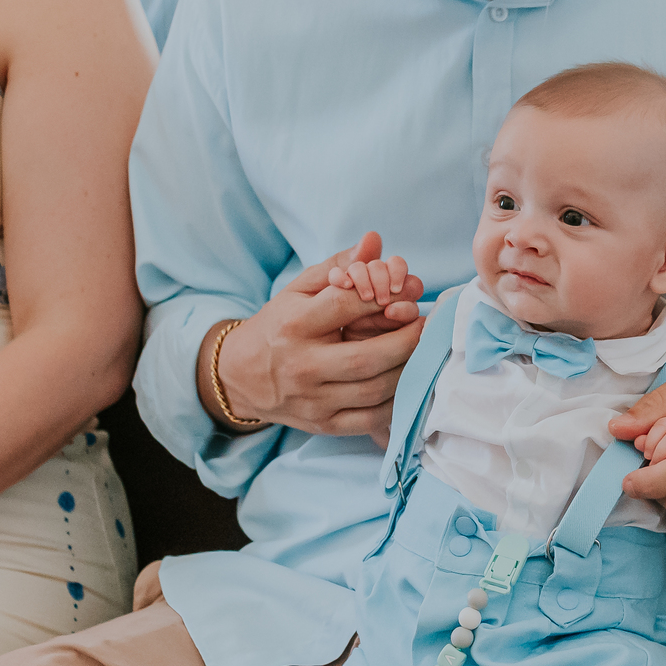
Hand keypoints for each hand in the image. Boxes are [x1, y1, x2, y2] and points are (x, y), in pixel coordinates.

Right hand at [202, 232, 425, 442]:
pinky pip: (371, 419)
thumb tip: (375, 241)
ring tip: (420, 352)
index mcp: (294, 324)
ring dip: (407, 369)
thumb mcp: (298, 290)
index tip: (403, 294)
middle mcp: (302, 365)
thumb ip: (339, 265)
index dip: (381, 297)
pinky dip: (396, 402)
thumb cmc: (277, 326)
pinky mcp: (323, 424)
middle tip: (425, 326)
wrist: (240, 377)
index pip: (345, 306)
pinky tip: (405, 382)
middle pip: (368, 357)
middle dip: (407, 341)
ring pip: (374, 390)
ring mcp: (313, 399)